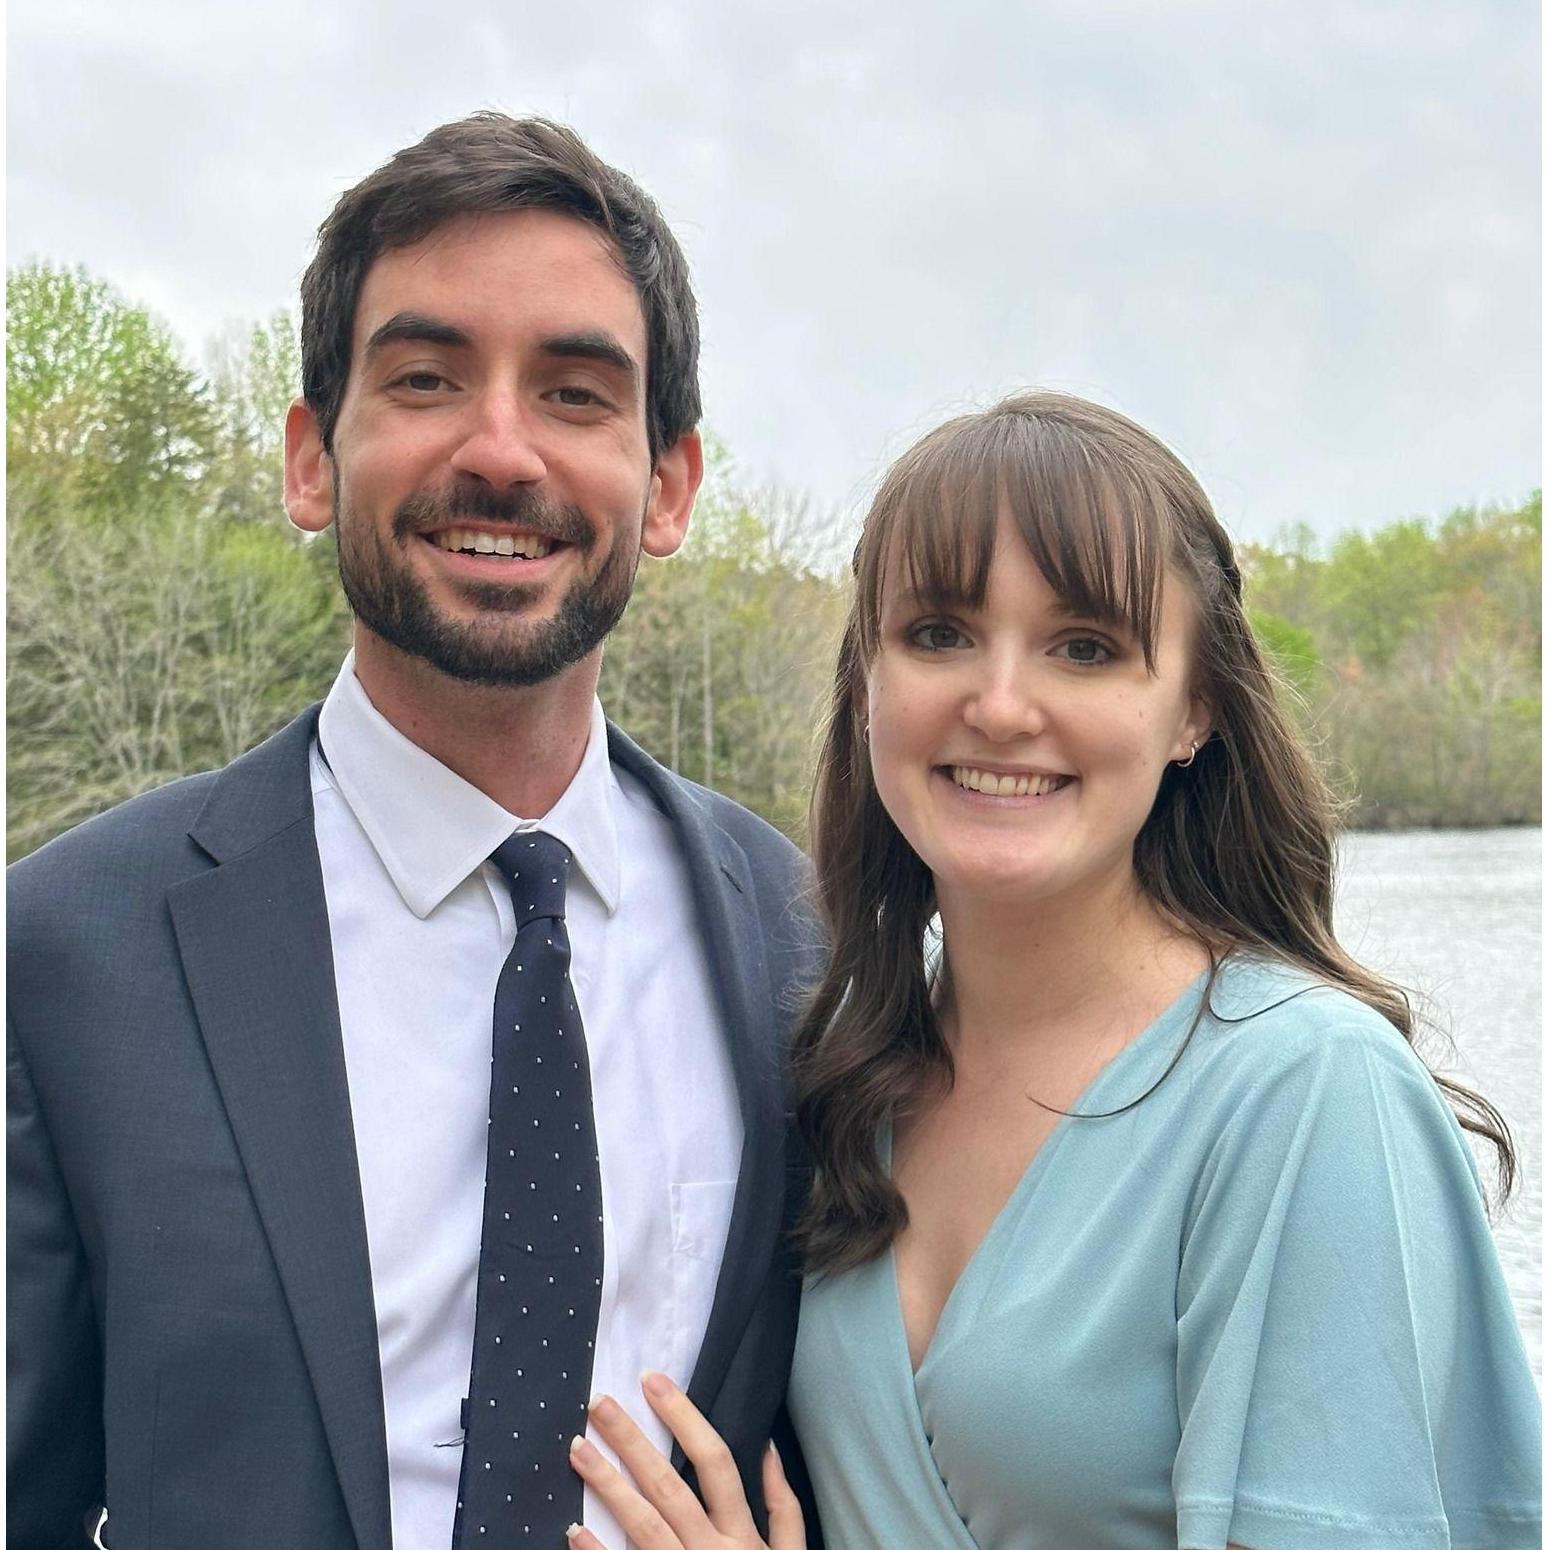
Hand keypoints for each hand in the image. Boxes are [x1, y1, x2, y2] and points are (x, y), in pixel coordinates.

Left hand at [566, 1371, 804, 1549]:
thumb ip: (782, 1507)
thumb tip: (767, 1447)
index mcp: (743, 1537)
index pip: (714, 1462)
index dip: (685, 1418)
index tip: (653, 1381)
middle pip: (670, 1487)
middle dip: (633, 1441)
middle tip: (599, 1403)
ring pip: (643, 1526)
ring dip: (608, 1485)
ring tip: (576, 1449)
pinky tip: (571, 1530)